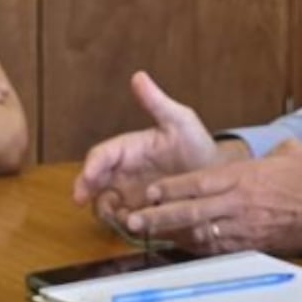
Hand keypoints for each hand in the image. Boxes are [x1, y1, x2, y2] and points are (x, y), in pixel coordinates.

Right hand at [71, 72, 236, 234]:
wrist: (216, 179)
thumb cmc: (197, 146)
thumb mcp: (180, 121)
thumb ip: (157, 102)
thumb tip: (138, 76)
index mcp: (127, 149)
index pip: (101, 155)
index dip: (91, 166)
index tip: (87, 177)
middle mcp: (123, 173)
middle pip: (93, 184)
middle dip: (86, 192)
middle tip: (85, 201)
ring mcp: (130, 196)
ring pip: (105, 206)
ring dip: (107, 212)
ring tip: (122, 216)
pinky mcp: (141, 215)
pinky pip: (125, 223)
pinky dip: (126, 225)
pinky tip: (138, 225)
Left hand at [120, 137, 301, 255]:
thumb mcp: (290, 152)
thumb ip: (267, 149)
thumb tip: (262, 146)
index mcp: (245, 177)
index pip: (199, 182)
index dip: (171, 188)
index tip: (149, 191)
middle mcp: (239, 204)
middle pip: (192, 210)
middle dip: (161, 216)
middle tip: (135, 219)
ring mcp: (245, 227)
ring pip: (200, 233)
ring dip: (172, 235)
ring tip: (147, 236)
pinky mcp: (252, 245)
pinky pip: (217, 249)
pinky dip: (196, 249)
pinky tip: (179, 247)